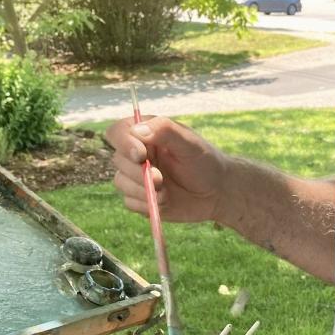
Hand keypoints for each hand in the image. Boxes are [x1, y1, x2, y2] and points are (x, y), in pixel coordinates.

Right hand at [105, 115, 229, 223]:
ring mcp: (137, 176)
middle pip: (118, 159)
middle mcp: (138, 154)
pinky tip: (165, 201)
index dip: (123, 143)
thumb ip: (165, 131)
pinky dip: (146, 204)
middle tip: (160, 179)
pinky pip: (129, 202)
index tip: (141, 155)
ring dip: (143, 190)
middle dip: (138, 173)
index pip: (118, 131)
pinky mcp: (140, 198)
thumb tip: (137, 130)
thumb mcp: (190, 143)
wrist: (217, 193)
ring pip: (121, 182)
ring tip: (166, 192)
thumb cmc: (206, 162)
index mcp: (147, 134)